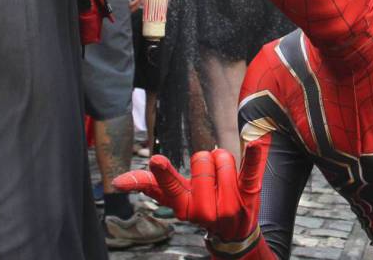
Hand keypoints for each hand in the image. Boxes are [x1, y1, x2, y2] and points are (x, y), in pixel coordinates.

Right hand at [113, 138, 268, 244]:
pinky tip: (255, 142)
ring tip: (226, 179)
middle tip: (212, 177)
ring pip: (222, 158)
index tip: (155, 160)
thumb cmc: (203, 206)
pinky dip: (255, 154)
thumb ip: (151, 186)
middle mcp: (205, 209)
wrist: (235, 230)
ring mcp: (229, 202)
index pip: (169, 187)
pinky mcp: (250, 192)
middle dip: (206, 160)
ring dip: (224, 161)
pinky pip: (251, 169)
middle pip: (201, 160)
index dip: (163, 173)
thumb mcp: (177, 199)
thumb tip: (118, 181)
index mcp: (184, 207)